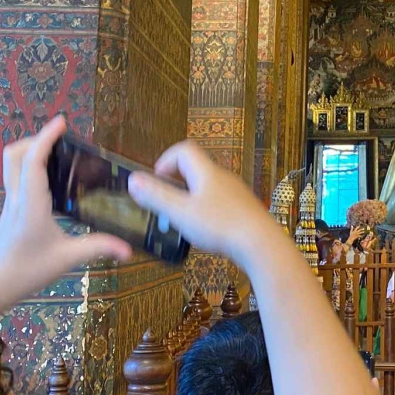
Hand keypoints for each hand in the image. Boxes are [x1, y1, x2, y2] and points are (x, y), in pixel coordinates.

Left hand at [0, 115, 131, 314]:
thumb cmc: (26, 271)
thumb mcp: (66, 260)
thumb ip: (97, 248)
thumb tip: (128, 250)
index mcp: (31, 204)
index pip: (32, 160)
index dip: (45, 137)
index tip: (62, 122)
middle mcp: (17, 198)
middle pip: (14, 154)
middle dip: (35, 139)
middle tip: (60, 138)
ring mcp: (11, 204)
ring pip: (13, 165)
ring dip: (31, 151)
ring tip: (58, 153)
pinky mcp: (11, 211)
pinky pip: (17, 178)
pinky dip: (31, 167)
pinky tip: (51, 179)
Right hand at [128, 140, 286, 265]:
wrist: (261, 244)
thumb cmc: (220, 226)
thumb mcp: (181, 212)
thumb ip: (157, 196)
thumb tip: (133, 179)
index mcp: (207, 172)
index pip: (184, 150)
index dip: (166, 160)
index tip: (156, 181)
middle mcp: (223, 178)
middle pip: (195, 169)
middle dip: (175, 184)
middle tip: (165, 205)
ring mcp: (236, 193)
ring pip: (207, 188)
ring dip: (189, 200)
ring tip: (181, 221)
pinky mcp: (243, 210)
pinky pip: (219, 203)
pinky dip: (205, 212)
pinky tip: (203, 232)